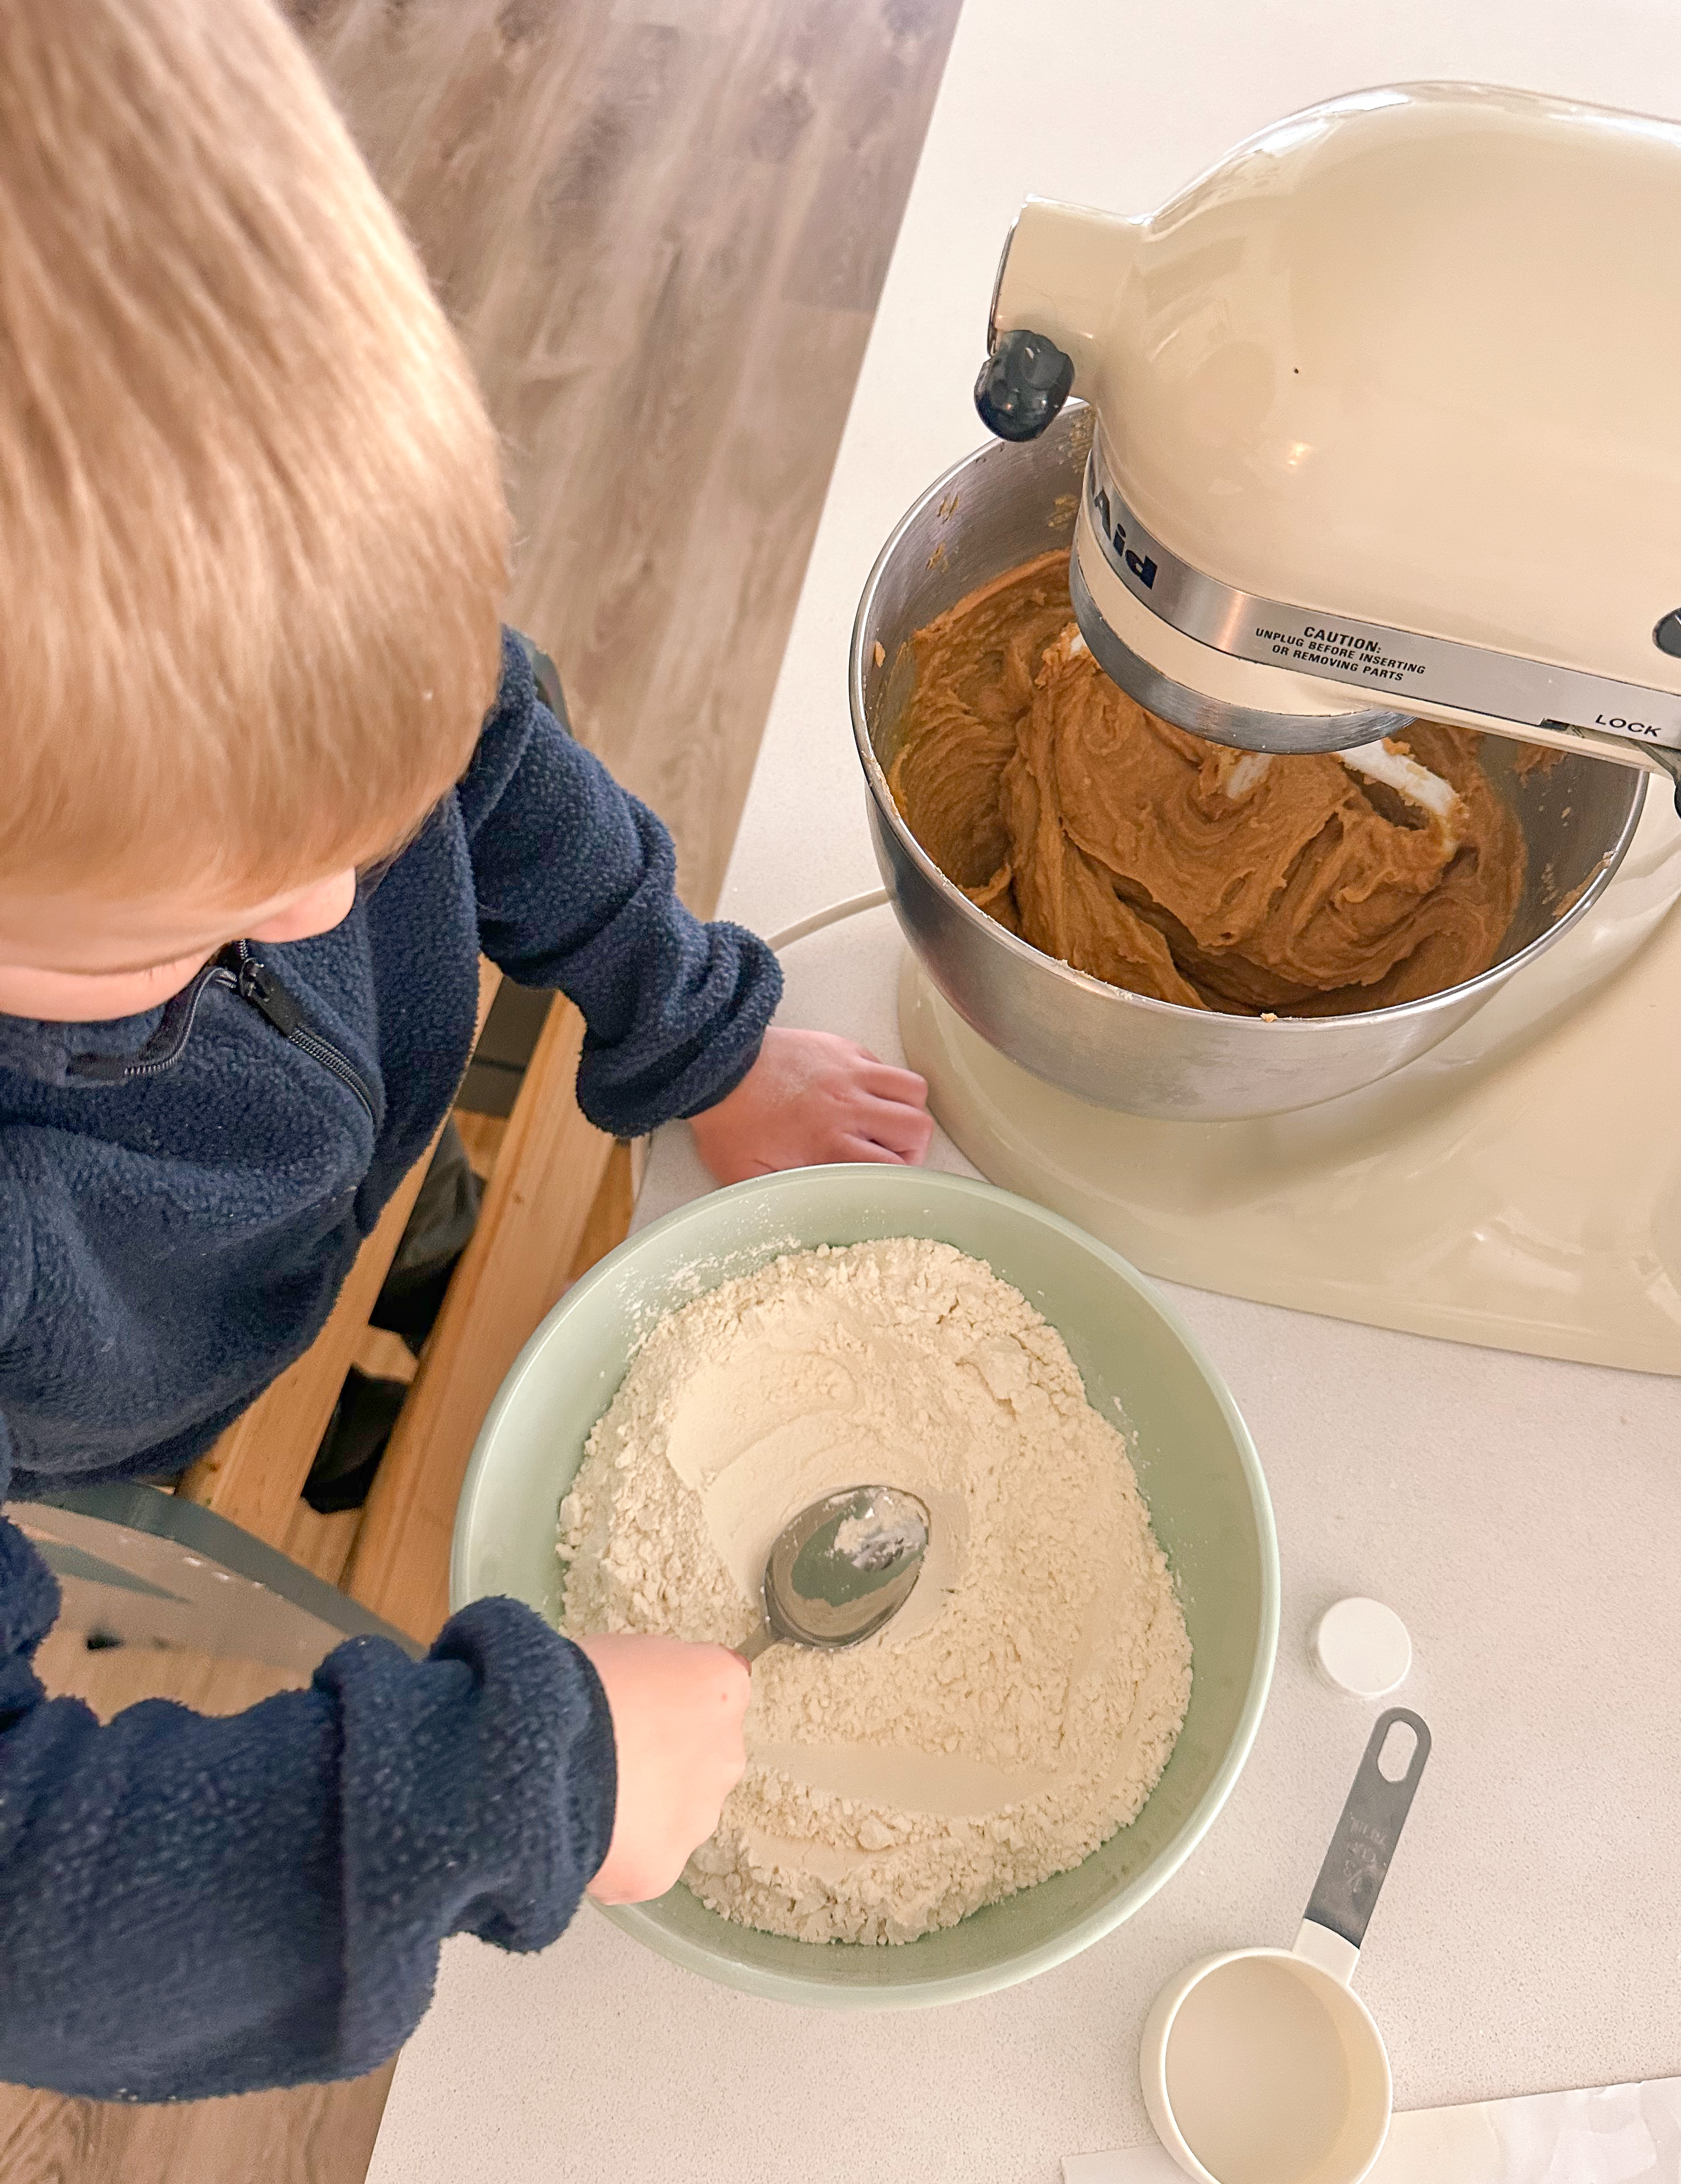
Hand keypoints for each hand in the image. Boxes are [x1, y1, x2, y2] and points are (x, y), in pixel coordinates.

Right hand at [577, 1634, 749, 1903]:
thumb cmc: (578, 1685)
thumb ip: (660, 1675)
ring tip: (587, 1800)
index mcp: (722, 1689)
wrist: (543, 1759)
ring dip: (645, 1811)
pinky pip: (643, 1861)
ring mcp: (699, 1819)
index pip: (715, 1693)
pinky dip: (617, 1855)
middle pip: (702, 1760)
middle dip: (666, 1762)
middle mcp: (726, 1756)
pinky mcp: (663, 1870)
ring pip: (676, 1816)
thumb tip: (662, 1691)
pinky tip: (577, 1836)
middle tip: (609, 1757)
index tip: (635, 1710)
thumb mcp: (625, 1649)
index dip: (671, 1704)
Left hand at [689, 1027, 933, 1183]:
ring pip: (913, 1089)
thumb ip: (779, 1200)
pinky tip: (861, 1094)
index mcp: (828, 1141)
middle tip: (891, 1154)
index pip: (892, 1164)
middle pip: (916, 1126)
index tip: (886, 1183)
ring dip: (908, 1110)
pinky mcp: (843, 1047)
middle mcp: (847, 1105)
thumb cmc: (728, 1119)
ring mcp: (849, 1072)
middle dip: (912, 1147)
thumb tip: (796, 1223)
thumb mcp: (746, 1177)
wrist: (714, 1067)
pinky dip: (884, 1082)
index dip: (898, 1178)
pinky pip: (885, 1064)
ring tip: (887, 1122)